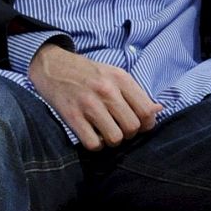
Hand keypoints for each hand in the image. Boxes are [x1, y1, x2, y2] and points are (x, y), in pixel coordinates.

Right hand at [28, 42, 161, 150]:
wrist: (52, 65)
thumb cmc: (88, 73)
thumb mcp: (115, 74)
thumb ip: (136, 93)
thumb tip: (158, 110)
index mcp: (121, 79)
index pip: (146, 111)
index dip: (147, 124)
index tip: (140, 125)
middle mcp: (107, 91)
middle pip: (132, 127)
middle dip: (130, 133)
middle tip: (120, 128)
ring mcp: (88, 104)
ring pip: (115, 138)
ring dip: (113, 140)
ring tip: (107, 132)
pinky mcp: (71, 116)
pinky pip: (92, 143)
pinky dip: (96, 145)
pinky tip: (93, 135)